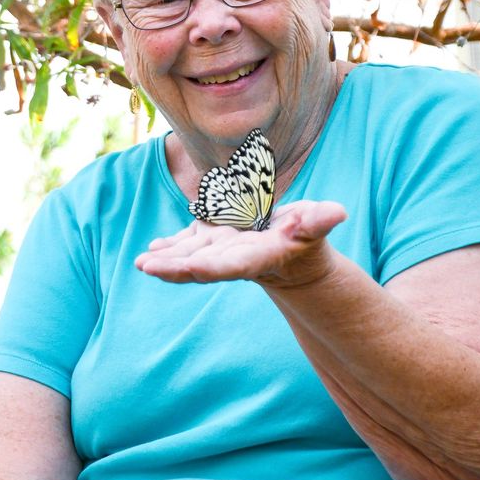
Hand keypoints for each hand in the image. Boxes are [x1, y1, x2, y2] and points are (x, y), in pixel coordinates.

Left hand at [135, 201, 347, 289]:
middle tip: (146, 265)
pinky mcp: (213, 244)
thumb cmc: (308, 237)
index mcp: (258, 257)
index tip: (190, 267)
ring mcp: (221, 253)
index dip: (211, 266)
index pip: (232, 265)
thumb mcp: (315, 226)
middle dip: (174, 267)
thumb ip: (321, 220)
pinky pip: (188, 248)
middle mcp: (235, 259)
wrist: (294, 258)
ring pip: (189, 258)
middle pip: (202, 265)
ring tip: (141, 261)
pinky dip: (171, 248)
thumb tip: (338, 213)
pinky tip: (152, 249)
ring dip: (166, 260)